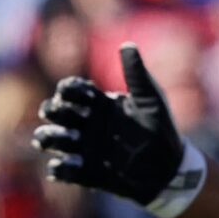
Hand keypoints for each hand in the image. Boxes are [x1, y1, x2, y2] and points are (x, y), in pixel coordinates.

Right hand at [34, 44, 196, 210]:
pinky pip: (63, 169)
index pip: (71, 90)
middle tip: (58, 112)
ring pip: (51, 138)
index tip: (80, 92)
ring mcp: (84, 147)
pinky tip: (66, 165)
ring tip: (60, 139)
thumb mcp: (152, 101)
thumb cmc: (161, 129)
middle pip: (55, 111)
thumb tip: (127, 46)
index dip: (69, 89)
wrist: (171, 168)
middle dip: (51, 110)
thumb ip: (137, 75)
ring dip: (47, 137)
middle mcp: (86, 123)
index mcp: (97, 103)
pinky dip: (59, 168)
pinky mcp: (87, 171)